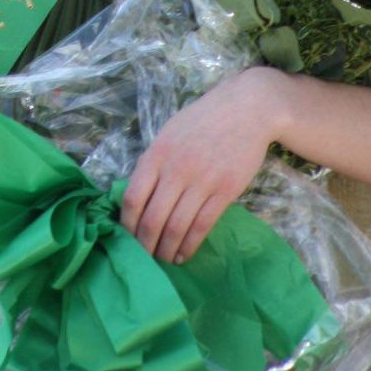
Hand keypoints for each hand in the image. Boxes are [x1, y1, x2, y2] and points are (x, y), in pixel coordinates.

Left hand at [120, 66, 285, 264]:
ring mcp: (201, 181)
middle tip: (142, 259)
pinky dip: (189, 245)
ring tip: (162, 260)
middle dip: (144, 245)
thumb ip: (153, 162)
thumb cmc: (202, 120)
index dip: (126, 225)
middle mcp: (175, 169)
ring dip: (165, 249)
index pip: (133, 198)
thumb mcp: (169, 133)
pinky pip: (202, 226)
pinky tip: (182, 254)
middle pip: (152, 218)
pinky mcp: (225, 191)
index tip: (125, 239)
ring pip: (176, 227)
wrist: (245, 109)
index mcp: (156, 154)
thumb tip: (137, 196)